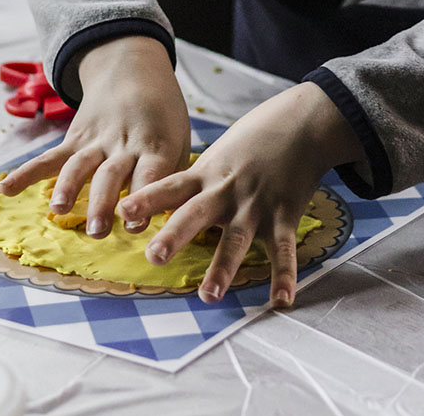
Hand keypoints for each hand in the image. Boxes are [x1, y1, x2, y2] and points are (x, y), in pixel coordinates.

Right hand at [0, 36, 190, 237]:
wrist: (133, 69)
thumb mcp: (179, 141)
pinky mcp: (75, 137)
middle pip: (111, 174)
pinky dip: (26, 172)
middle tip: (98, 231)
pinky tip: (5, 189)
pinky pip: (50, 156)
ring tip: (59, 211)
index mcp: (155, 146)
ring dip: (68, 188)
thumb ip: (173, 179)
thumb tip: (175, 221)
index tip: (135, 224)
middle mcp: (124, 143)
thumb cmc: (163, 117)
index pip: (149, 174)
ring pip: (80, 165)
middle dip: (102, 203)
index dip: (142, 197)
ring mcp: (97, 139)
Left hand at [118, 82, 362, 306]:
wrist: (301, 122)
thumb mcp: (218, 154)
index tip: (123, 211)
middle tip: (153, 257)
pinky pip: (284, 251)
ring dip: (222, 268)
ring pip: (236, 239)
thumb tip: (163, 200)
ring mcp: (255, 205)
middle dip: (174, 236)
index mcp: (206, 173)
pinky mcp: (284, 215)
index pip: (170, 187)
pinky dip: (284, 277)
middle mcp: (226, 190)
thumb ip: (195, 179)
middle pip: (195, 214)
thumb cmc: (254, 137)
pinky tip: (281, 301)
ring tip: (207, 295)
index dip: (146, 199)